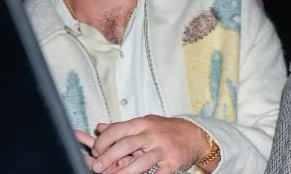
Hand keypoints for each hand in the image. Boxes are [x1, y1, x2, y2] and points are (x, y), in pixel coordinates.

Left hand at [88, 115, 207, 173]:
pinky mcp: (172, 162)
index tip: (95, 150)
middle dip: (108, 157)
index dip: (104, 140)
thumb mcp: (145, 123)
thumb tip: (100, 127)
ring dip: (124, 172)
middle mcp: (153, 135)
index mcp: (143, 123)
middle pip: (126, 145)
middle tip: (96, 167)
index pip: (118, 130)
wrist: (195, 135)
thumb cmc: (166, 129)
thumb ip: (122, 127)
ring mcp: (163, 149)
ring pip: (141, 162)